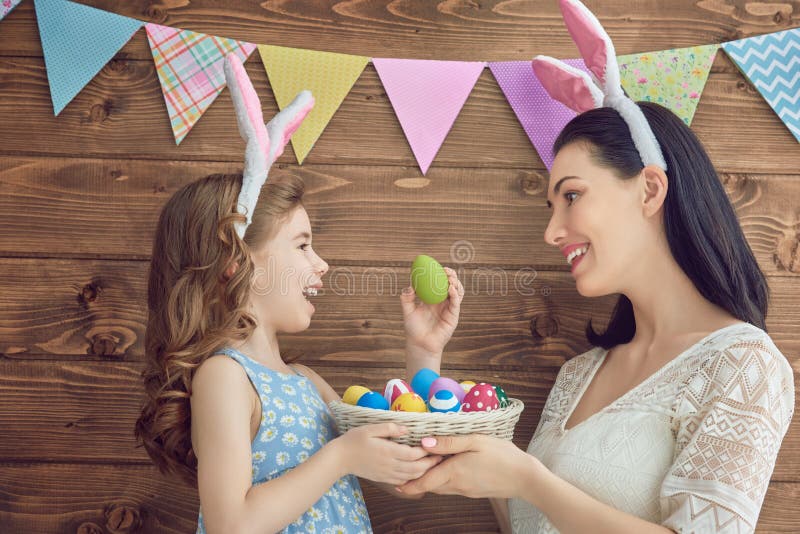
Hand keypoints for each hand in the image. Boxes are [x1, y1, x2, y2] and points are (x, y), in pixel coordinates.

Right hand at [333, 423, 442, 485]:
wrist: (339, 458)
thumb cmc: (354, 439)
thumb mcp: (370, 428)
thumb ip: (390, 428)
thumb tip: (407, 428)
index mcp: (388, 451)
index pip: (413, 454)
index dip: (427, 451)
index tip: (436, 445)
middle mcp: (390, 465)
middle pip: (416, 468)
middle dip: (430, 463)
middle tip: (441, 456)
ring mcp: (387, 474)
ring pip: (411, 476)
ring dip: (424, 471)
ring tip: (433, 464)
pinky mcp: (383, 478)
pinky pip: (402, 481)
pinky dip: (413, 477)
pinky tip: (417, 472)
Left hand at [396, 434, 535, 498]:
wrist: (525, 478)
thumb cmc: (502, 456)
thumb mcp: (476, 441)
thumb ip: (449, 443)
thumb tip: (424, 443)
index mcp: (454, 472)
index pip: (425, 482)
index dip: (410, 484)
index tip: (396, 484)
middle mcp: (457, 485)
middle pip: (431, 486)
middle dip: (418, 481)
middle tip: (406, 472)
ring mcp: (466, 490)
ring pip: (442, 487)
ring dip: (431, 480)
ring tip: (423, 469)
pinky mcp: (474, 492)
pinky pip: (453, 487)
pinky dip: (444, 480)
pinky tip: (447, 469)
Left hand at [401, 267, 463, 358]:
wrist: (420, 344)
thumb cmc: (413, 328)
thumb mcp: (407, 311)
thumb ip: (406, 298)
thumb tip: (409, 287)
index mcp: (433, 299)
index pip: (440, 283)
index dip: (441, 274)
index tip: (438, 266)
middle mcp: (443, 302)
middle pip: (452, 285)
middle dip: (451, 276)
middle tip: (446, 270)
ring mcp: (449, 309)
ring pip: (458, 293)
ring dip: (456, 283)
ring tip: (450, 278)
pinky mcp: (453, 317)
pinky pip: (456, 303)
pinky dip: (455, 294)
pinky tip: (450, 288)